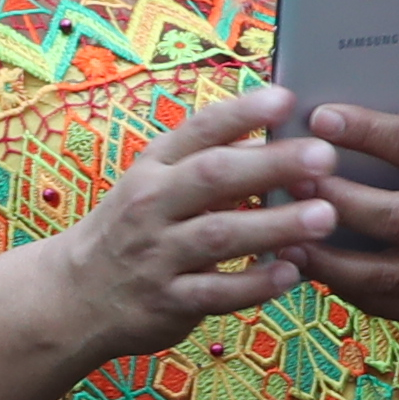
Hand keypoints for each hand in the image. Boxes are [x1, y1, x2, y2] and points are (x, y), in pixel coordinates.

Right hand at [37, 86, 334, 364]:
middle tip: (324, 156)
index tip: (287, 98)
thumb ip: (211, 158)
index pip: (199, 130)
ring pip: (220, 235)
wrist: (73, 296)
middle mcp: (152, 205)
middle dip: (272, 164)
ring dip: (275, 225)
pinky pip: (217, 293)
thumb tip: (278, 133)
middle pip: (214, 177)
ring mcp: (158, 255)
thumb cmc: (133, 227)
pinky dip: (256, 284)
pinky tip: (293, 272)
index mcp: (155, 167)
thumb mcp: (157, 182)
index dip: (242, 112)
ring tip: (325, 216)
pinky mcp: (167, 302)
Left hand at [296, 21, 398, 326]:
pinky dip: (346, 287)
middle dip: (333, 197)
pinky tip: (313, 265)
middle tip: (287, 177)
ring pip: (383, 272)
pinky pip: (388, 302)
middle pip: (390, 215)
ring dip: (327, 256)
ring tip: (284, 232)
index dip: (363, 130)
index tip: (319, 115)